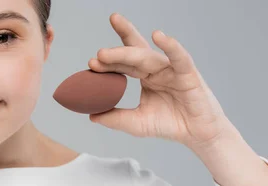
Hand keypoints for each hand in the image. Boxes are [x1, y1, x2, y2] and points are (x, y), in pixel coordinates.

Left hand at [87, 13, 230, 146]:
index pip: (123, 63)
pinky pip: (180, 57)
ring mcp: (172, 69)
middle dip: (116, 47)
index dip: (108, 62)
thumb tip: (91, 116)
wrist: (197, 136)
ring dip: (126, 53)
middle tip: (98, 52)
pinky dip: (170, 45)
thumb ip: (115, 118)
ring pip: (147, 56)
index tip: (90, 63)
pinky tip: (158, 36)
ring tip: (106, 54)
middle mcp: (156, 68)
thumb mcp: (137, 123)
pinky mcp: (189, 74)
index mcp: (144, 76)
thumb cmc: (170, 124)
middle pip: (133, 52)